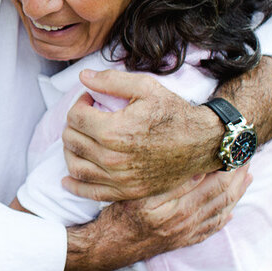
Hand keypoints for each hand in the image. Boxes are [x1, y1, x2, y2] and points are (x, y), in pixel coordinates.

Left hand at [62, 68, 221, 200]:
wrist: (203, 143)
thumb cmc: (174, 113)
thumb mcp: (146, 87)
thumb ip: (111, 81)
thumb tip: (82, 77)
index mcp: (114, 131)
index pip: (75, 117)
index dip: (79, 103)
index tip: (91, 100)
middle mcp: (112, 158)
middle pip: (72, 140)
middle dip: (74, 124)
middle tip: (87, 117)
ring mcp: (119, 179)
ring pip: (75, 165)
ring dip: (71, 150)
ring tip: (80, 139)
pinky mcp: (127, 192)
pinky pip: (91, 192)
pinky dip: (75, 186)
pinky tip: (68, 179)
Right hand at [62, 166, 251, 270]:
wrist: (110, 247)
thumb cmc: (119, 216)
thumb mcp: (138, 195)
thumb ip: (169, 183)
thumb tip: (198, 168)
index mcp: (180, 209)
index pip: (215, 185)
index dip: (230, 167)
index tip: (236, 149)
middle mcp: (188, 222)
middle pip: (223, 197)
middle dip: (239, 176)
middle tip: (249, 157)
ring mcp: (188, 233)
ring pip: (221, 212)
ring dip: (237, 194)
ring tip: (247, 178)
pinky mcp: (183, 241)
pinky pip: (211, 229)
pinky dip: (223, 217)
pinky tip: (230, 211)